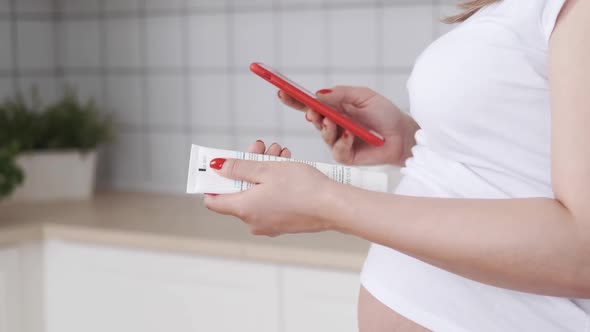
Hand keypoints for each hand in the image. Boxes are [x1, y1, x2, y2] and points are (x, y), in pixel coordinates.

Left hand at [203, 142, 335, 236]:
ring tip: (278, 152)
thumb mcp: (267, 169)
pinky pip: (271, 201)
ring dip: (264, 171)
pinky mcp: (284, 223)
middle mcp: (253, 222)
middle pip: (238, 191)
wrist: (334, 207)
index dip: (214, 181)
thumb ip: (239, 167)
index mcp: (244, 209)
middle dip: (247, 166)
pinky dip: (274, 184)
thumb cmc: (303, 188)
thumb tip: (218, 167)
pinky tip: (287, 165)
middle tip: (259, 147)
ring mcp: (269, 225)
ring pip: (257, 193)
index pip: (213, 200)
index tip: (222, 165)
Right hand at [278, 86, 418, 165]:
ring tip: (334, 122)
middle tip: (312, 112)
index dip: (294, 99)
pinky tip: (350, 135)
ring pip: (323, 135)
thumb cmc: (384, 114)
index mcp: (334, 109)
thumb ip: (342, 94)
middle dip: (310, 115)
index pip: (309, 104)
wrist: (402, 135)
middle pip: (312, 119)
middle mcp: (333, 125)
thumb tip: (318, 94)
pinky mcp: (346, 156)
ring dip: (327, 128)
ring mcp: (337, 142)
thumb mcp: (364, 96)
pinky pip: (337, 151)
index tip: (282, 92)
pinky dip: (342, 142)